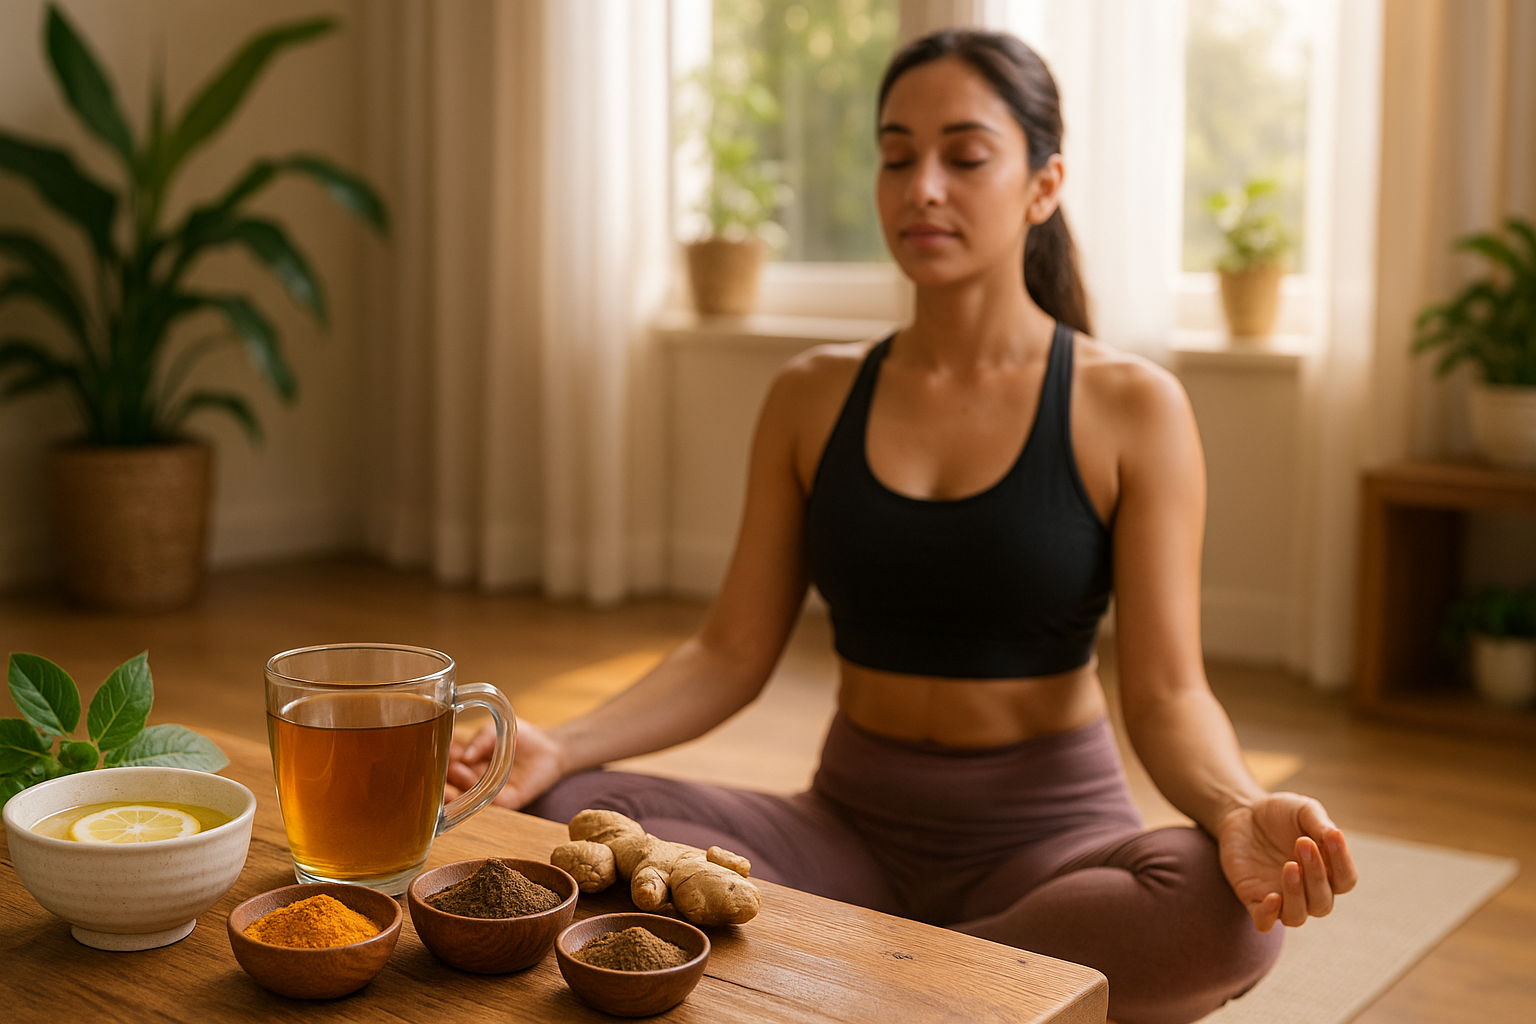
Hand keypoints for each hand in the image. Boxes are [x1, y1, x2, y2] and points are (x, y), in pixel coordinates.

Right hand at [445, 716, 567, 809]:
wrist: (550, 748)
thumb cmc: (521, 736)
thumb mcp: (496, 730)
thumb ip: (481, 739)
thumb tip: (465, 756)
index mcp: (467, 761)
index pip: (444, 762)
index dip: (434, 759)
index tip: (424, 754)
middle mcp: (472, 778)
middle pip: (449, 783)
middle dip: (441, 777)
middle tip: (439, 767)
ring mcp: (485, 792)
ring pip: (463, 797)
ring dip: (456, 786)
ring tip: (456, 772)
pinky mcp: (504, 802)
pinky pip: (486, 806)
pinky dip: (476, 800)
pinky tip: (472, 789)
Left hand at [1217, 791, 1358, 931]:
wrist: (1243, 812)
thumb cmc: (1280, 814)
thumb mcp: (1304, 811)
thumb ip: (1320, 824)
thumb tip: (1335, 835)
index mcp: (1327, 872)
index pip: (1345, 880)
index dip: (1342, 861)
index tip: (1332, 835)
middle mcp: (1308, 891)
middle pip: (1323, 902)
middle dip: (1316, 875)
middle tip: (1302, 844)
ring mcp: (1281, 898)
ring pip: (1297, 916)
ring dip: (1296, 894)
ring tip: (1290, 866)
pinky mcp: (1253, 898)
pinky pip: (1264, 921)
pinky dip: (1269, 915)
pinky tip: (1272, 897)